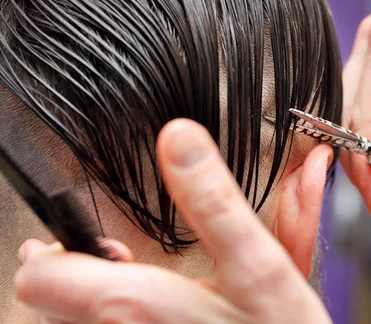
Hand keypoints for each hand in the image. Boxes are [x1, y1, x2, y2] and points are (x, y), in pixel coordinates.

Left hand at [15, 119, 331, 323]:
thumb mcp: (257, 262)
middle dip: (73, 273)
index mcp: (133, 306)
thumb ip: (213, 201)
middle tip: (113, 257)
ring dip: (87, 299)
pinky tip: (147, 312)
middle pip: (48, 305)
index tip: (89, 237)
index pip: (39, 277)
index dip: (55, 249)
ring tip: (126, 284)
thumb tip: (178, 139)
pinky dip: (107, 318)